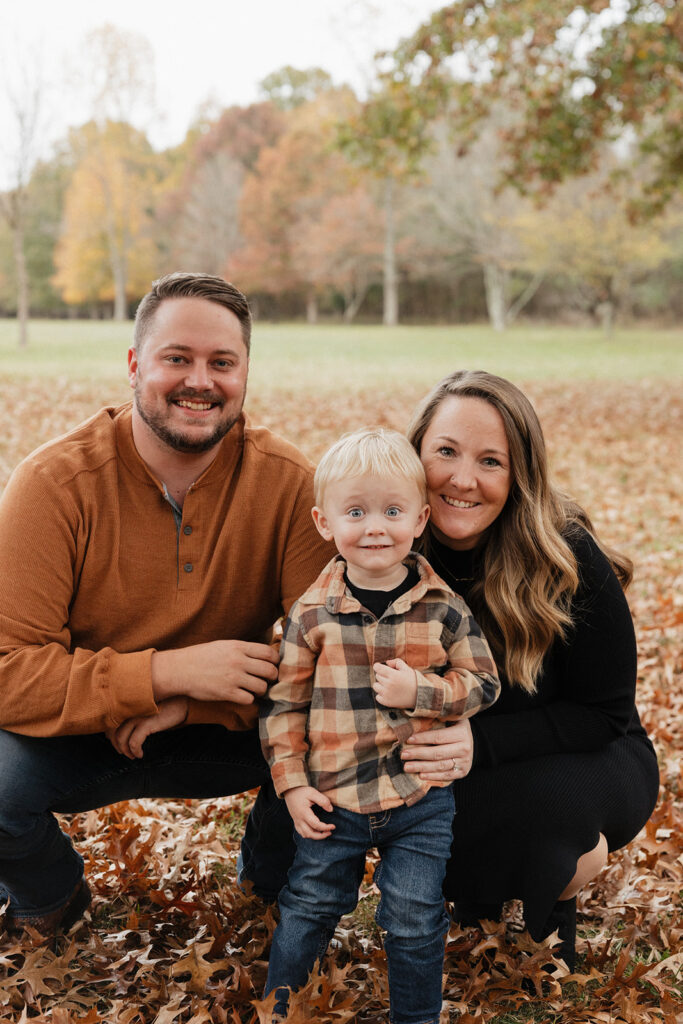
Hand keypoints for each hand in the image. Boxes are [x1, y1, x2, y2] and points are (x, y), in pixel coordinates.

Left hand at [107, 696, 188, 758]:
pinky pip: (134, 742)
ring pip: (121, 738)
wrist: (181, 702)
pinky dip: (135, 751)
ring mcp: (138, 716)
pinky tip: (140, 754)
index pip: (109, 722)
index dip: (110, 736)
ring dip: (125, 750)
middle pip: (112, 731)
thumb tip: (118, 730)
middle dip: (116, 745)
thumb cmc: (163, 706)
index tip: (117, 743)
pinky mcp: (147, 723)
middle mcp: (130, 710)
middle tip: (123, 752)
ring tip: (132, 755)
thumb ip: (132, 716)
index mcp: (127, 706)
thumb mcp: (144, 710)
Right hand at [152, 640, 278, 703]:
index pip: (269, 653)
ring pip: (262, 687)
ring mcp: (233, 678)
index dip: (275, 661)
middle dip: (272, 677)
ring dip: (261, 690)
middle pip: (270, 671)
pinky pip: (249, 699)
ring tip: (254, 688)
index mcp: (238, 647)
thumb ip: (244, 649)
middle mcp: (238, 661)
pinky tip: (242, 695)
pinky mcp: (227, 693)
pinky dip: (248, 699)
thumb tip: (265, 655)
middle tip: (267, 679)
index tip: (273, 665)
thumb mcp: (224, 645)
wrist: (180, 669)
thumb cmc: (202, 656)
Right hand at [284, 786, 334, 839]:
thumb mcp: (313, 792)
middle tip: (330, 832)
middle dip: (321, 836)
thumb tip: (330, 810)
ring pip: (305, 835)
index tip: (333, 826)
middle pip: (310, 834)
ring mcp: (296, 821)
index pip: (316, 825)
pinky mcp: (296, 821)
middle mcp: (299, 819)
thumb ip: (323, 801)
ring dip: (315, 836)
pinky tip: (314, 831)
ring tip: (324, 833)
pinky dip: (309, 835)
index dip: (326, 827)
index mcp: (304, 813)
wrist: (289, 790)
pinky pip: (301, 832)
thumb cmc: (301, 791)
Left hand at [373, 658, 417, 709]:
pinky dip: (381, 695)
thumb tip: (387, 662)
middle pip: (377, 676)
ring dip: (380, 685)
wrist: (419, 696)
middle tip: (391, 678)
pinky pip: (377, 696)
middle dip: (383, 675)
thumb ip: (396, 662)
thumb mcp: (407, 668)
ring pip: (375, 686)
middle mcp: (388, 684)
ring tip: (389, 686)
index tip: (380, 667)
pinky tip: (389, 693)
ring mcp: (387, 694)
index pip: (377, 668)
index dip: (378, 666)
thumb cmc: (413, 681)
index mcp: (393, 675)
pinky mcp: (386, 702)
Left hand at [401, 719, 473, 785]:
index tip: (408, 739)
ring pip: (440, 766)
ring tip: (407, 767)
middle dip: (418, 754)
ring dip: (422, 767)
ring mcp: (464, 762)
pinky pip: (446, 776)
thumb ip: (438, 717)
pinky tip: (420, 775)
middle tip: (403, 755)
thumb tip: (417, 717)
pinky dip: (432, 776)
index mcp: (461, 733)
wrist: (471, 741)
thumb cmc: (455, 726)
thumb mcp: (451, 718)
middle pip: (438, 753)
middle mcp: (465, 748)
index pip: (438, 737)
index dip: (422, 738)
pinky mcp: (462, 772)